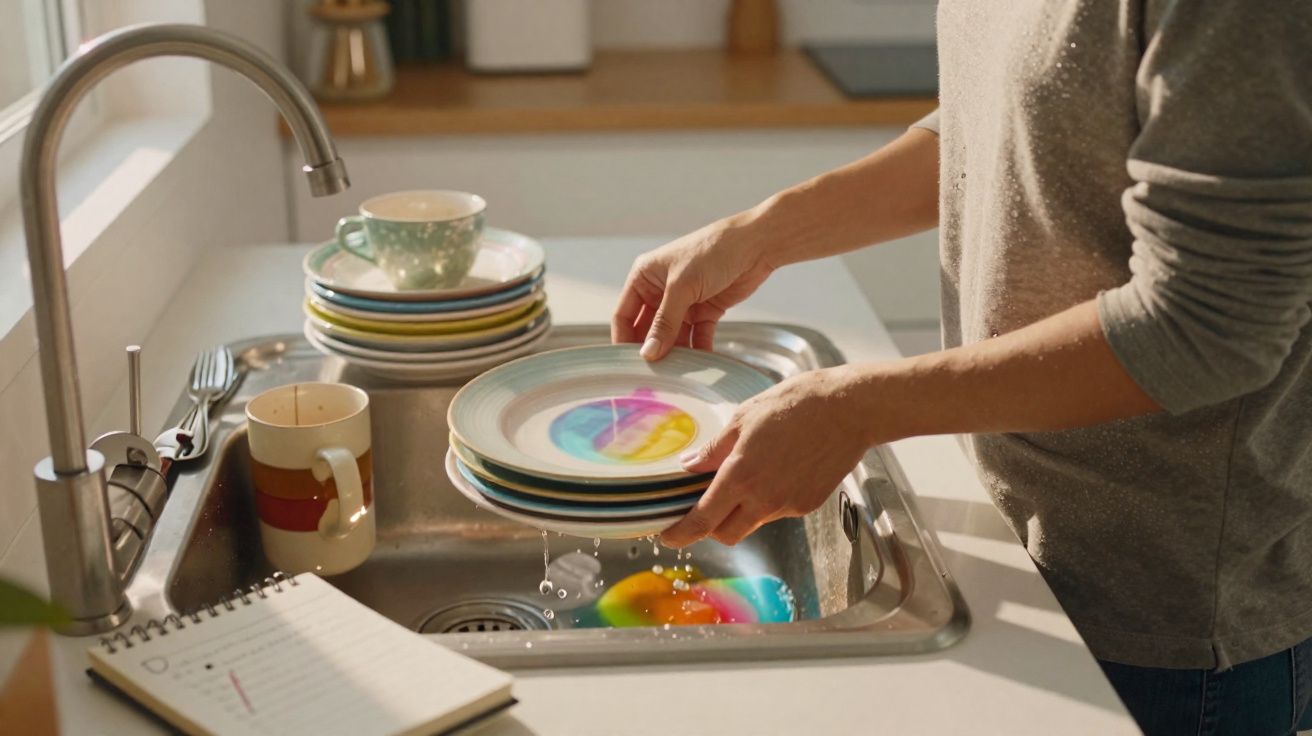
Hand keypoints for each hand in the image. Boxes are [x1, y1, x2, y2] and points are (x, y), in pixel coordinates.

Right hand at [612, 213, 776, 360]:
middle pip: (648, 329)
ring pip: (673, 336)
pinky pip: (697, 336)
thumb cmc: (713, 252)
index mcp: (644, 277)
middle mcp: (660, 290)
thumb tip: (648, 354)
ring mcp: (683, 302)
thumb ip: (664, 322)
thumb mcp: (682, 287)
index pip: (624, 316)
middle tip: (653, 376)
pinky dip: (699, 350)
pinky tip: (701, 365)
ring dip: (676, 354)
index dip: (624, 341)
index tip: (628, 367)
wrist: (756, 245)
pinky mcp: (705, 310)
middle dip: (652, 350)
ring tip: (678, 374)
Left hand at [660, 366, 878, 546]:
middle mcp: (763, 499)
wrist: (848, 409)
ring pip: (753, 523)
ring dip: (742, 511)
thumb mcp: (743, 418)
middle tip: (707, 504)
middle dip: (712, 527)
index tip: (668, 537)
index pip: (703, 520)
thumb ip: (713, 449)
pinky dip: (769, 501)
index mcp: (741, 476)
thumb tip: (688, 466)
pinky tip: (778, 471)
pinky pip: (778, 512)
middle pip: (726, 535)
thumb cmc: (795, 404)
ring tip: (751, 473)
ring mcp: (788, 505)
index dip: (681, 534)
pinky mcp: (808, 505)